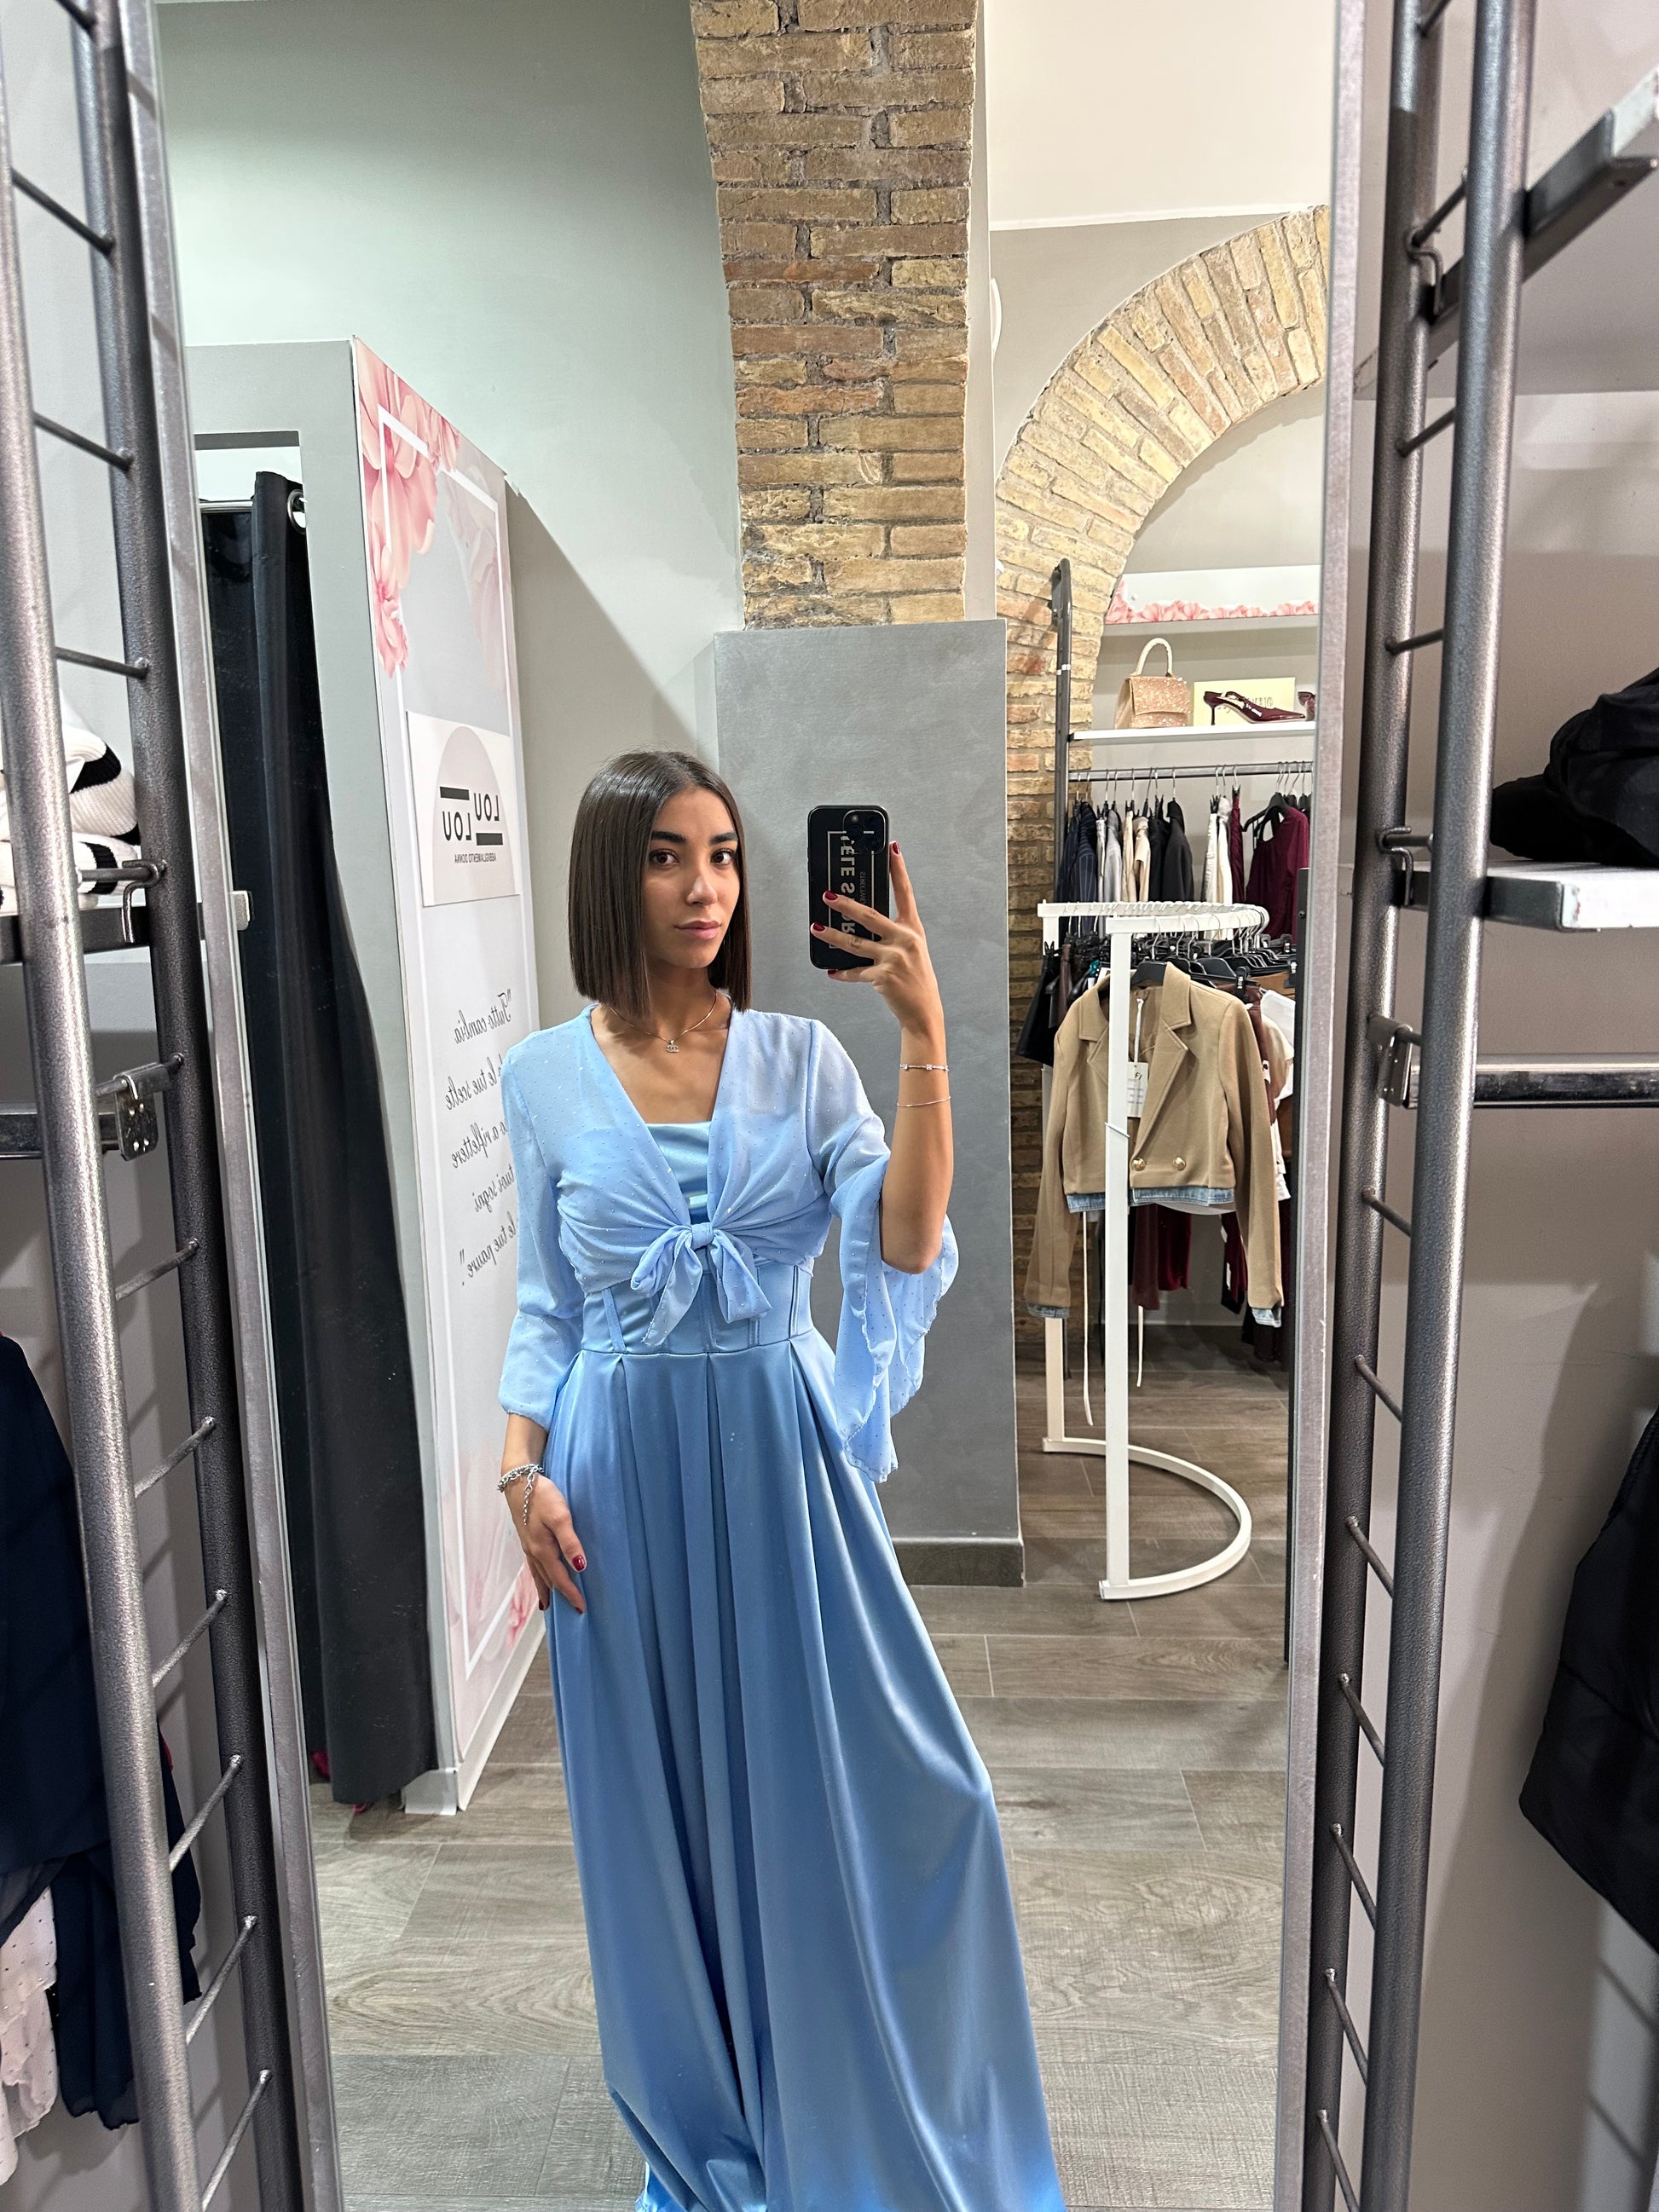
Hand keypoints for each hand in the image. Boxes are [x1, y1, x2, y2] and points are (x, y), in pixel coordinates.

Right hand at [504, 1471, 585, 1614]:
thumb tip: (579, 1567)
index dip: (571, 1594)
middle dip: (558, 1596)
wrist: (517, 1480)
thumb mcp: (559, 1517)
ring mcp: (528, 1544)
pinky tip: (539, 1574)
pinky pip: (533, 1564)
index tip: (581, 1608)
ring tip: (548, 1603)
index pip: (559, 1578)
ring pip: (538, 1573)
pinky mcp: (527, 1536)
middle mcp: (533, 1551)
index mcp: (542, 1549)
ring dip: (545, 1589)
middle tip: (568, 1612)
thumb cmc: (540, 1495)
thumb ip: (570, 1542)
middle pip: (547, 1580)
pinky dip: (538, 1576)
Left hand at [811, 843, 943, 1037]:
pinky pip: (855, 971)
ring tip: (815, 928)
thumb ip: (893, 936)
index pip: (905, 893)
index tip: (891, 849)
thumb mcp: (912, 952)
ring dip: (832, 935)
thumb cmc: (916, 981)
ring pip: (854, 943)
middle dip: (845, 904)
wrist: (924, 1012)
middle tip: (827, 895)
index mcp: (913, 930)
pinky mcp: (882, 976)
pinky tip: (831, 971)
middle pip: (869, 915)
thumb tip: (863, 923)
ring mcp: (893, 958)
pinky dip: (842, 973)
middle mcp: (905, 940)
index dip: (898, 870)